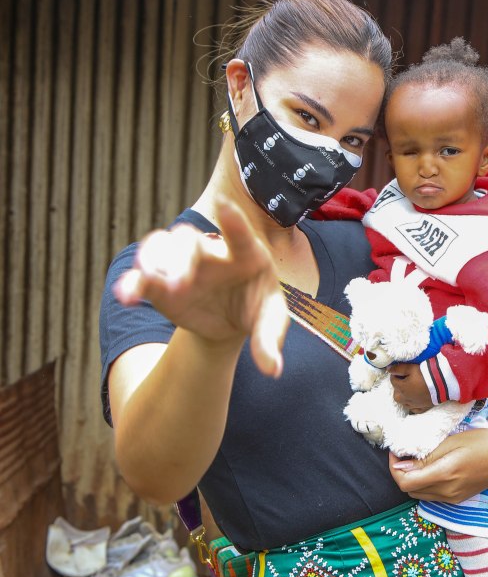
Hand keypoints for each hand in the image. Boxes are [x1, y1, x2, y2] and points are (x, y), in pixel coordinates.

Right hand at [113, 196, 288, 376]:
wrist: (228, 319)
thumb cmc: (255, 309)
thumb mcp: (269, 322)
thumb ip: (269, 340)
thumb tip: (273, 370)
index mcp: (245, 254)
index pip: (240, 236)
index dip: (232, 221)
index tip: (223, 206)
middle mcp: (210, 251)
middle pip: (190, 244)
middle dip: (181, 260)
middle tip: (178, 284)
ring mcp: (182, 262)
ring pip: (161, 248)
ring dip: (151, 260)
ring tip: (145, 278)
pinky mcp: (160, 282)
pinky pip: (142, 277)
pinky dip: (132, 284)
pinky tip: (124, 295)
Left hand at [388, 363, 432, 412]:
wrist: (442, 383)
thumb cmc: (425, 374)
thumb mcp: (411, 368)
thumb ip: (398, 368)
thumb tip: (388, 370)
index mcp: (402, 388)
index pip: (393, 381)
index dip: (395, 375)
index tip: (400, 371)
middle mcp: (406, 399)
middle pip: (396, 395)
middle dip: (397, 388)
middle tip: (403, 381)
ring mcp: (414, 405)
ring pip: (404, 403)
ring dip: (404, 397)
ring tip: (409, 390)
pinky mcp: (423, 408)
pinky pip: (414, 409)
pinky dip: (413, 406)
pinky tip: (415, 401)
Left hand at [388, 395, 487, 501]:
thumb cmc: (483, 441)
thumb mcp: (451, 442)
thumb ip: (425, 455)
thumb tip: (401, 465)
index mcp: (444, 475)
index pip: (405, 482)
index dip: (394, 468)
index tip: (396, 452)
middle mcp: (447, 492)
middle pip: (409, 491)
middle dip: (401, 473)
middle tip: (404, 454)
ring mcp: (453, 498)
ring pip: (419, 495)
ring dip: (412, 480)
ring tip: (417, 460)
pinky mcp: (458, 499)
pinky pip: (432, 496)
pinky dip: (425, 484)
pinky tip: (432, 469)